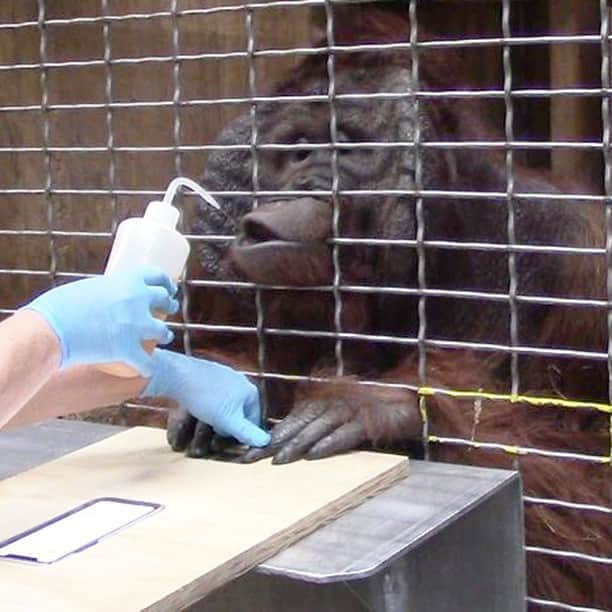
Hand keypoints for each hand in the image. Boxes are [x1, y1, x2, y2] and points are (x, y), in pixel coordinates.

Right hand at [26, 266, 177, 375]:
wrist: (49, 329)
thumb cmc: (59, 306)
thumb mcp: (89, 288)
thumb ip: (107, 291)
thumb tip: (110, 296)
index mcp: (128, 280)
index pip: (156, 275)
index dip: (166, 282)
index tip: (168, 288)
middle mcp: (138, 300)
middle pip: (164, 300)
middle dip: (168, 306)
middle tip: (167, 310)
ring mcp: (136, 326)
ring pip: (163, 331)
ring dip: (165, 334)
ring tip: (165, 336)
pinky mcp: (129, 350)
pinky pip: (146, 362)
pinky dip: (147, 367)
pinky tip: (146, 369)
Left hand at [143, 349, 269, 447]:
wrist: (180, 376)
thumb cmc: (206, 399)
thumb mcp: (229, 421)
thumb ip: (247, 433)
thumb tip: (266, 442)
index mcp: (250, 391)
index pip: (254, 419)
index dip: (241, 432)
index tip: (227, 438)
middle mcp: (241, 381)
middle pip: (240, 410)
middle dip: (228, 422)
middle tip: (215, 429)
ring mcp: (226, 375)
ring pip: (227, 402)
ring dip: (218, 414)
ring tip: (205, 419)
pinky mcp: (211, 373)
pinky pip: (215, 393)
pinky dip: (209, 402)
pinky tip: (198, 406)